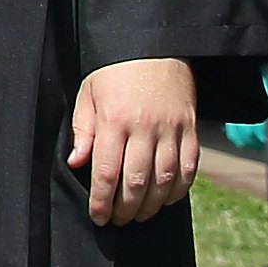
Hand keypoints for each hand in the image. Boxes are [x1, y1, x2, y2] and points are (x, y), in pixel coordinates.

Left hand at [67, 55, 196, 225]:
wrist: (154, 46)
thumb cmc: (114, 71)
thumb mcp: (89, 93)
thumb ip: (83, 130)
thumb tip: (76, 164)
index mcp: (114, 118)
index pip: (107, 171)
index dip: (102, 200)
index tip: (98, 217)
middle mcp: (144, 127)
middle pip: (137, 182)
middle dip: (125, 208)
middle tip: (117, 220)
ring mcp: (171, 129)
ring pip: (164, 181)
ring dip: (151, 205)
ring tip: (139, 215)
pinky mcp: (191, 130)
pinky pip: (189, 169)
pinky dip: (178, 190)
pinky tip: (166, 200)